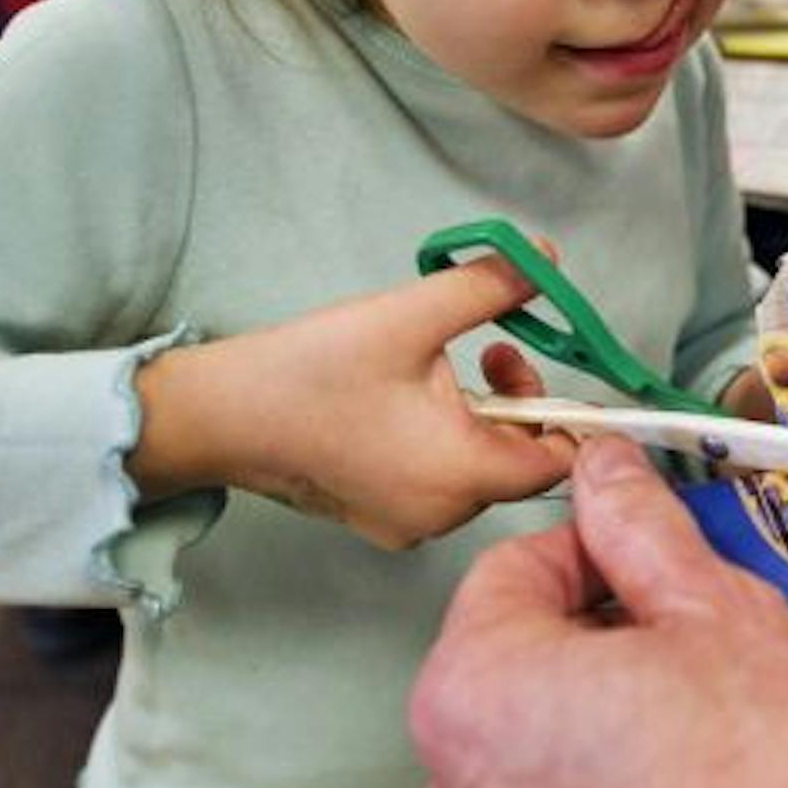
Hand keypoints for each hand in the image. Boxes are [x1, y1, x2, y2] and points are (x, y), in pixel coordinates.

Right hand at [129, 255, 575, 549]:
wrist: (217, 416)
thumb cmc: (310, 371)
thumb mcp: (410, 315)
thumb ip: (490, 287)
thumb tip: (547, 262)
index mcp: (461, 475)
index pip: (559, 461)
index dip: (569, 412)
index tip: (554, 366)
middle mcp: (442, 516)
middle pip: (520, 464)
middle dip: (518, 402)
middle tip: (489, 350)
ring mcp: (407, 526)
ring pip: (478, 471)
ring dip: (478, 419)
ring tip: (438, 369)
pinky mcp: (379, 520)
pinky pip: (438, 482)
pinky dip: (442, 442)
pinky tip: (404, 402)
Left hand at [411, 438, 787, 787]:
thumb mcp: (722, 613)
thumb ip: (644, 531)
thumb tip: (610, 478)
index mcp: (475, 692)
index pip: (512, 569)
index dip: (596, 544)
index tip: (652, 547)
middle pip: (521, 658)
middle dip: (607, 632)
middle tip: (700, 632)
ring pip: (544, 742)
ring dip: (614, 710)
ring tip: (712, 715)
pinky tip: (698, 784)